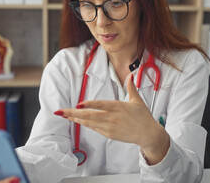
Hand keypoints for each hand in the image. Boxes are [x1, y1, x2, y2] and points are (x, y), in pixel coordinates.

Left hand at [55, 74, 169, 164]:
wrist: (148, 134)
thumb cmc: (143, 117)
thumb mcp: (137, 100)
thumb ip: (131, 87)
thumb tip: (131, 74)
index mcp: (119, 107)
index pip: (101, 105)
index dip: (89, 104)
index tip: (78, 104)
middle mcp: (112, 117)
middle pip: (90, 115)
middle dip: (73, 113)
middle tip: (61, 111)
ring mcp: (110, 127)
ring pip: (89, 123)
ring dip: (76, 118)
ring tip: (64, 115)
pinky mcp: (109, 134)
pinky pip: (94, 128)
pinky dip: (85, 124)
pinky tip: (77, 120)